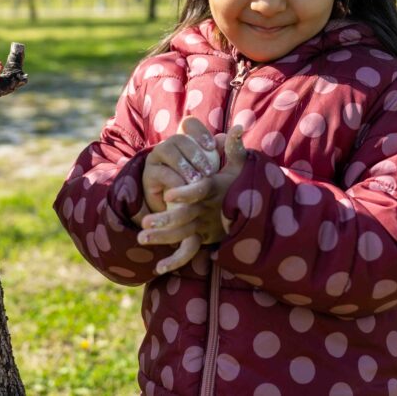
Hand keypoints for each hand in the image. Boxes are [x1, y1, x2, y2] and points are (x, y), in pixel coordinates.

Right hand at [138, 117, 218, 221]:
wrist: (181, 209)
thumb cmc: (201, 185)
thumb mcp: (218, 168)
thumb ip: (228, 150)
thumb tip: (238, 129)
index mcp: (185, 139)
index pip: (188, 123)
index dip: (199, 132)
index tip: (212, 147)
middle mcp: (169, 145)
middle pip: (178, 138)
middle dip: (195, 153)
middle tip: (208, 171)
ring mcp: (156, 158)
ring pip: (166, 149)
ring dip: (183, 165)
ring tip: (197, 180)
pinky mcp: (149, 175)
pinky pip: (160, 171)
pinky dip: (174, 180)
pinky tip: (185, 189)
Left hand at [139, 125, 246, 273]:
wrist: (253, 211)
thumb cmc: (241, 183)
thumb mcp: (240, 165)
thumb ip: (235, 147)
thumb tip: (238, 127)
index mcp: (215, 189)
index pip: (200, 191)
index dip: (186, 194)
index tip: (169, 194)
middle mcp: (209, 209)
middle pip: (187, 216)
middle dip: (166, 219)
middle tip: (145, 221)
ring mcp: (206, 225)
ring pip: (183, 233)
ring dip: (163, 237)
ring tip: (142, 237)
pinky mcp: (204, 237)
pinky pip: (188, 250)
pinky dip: (175, 260)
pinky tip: (159, 268)